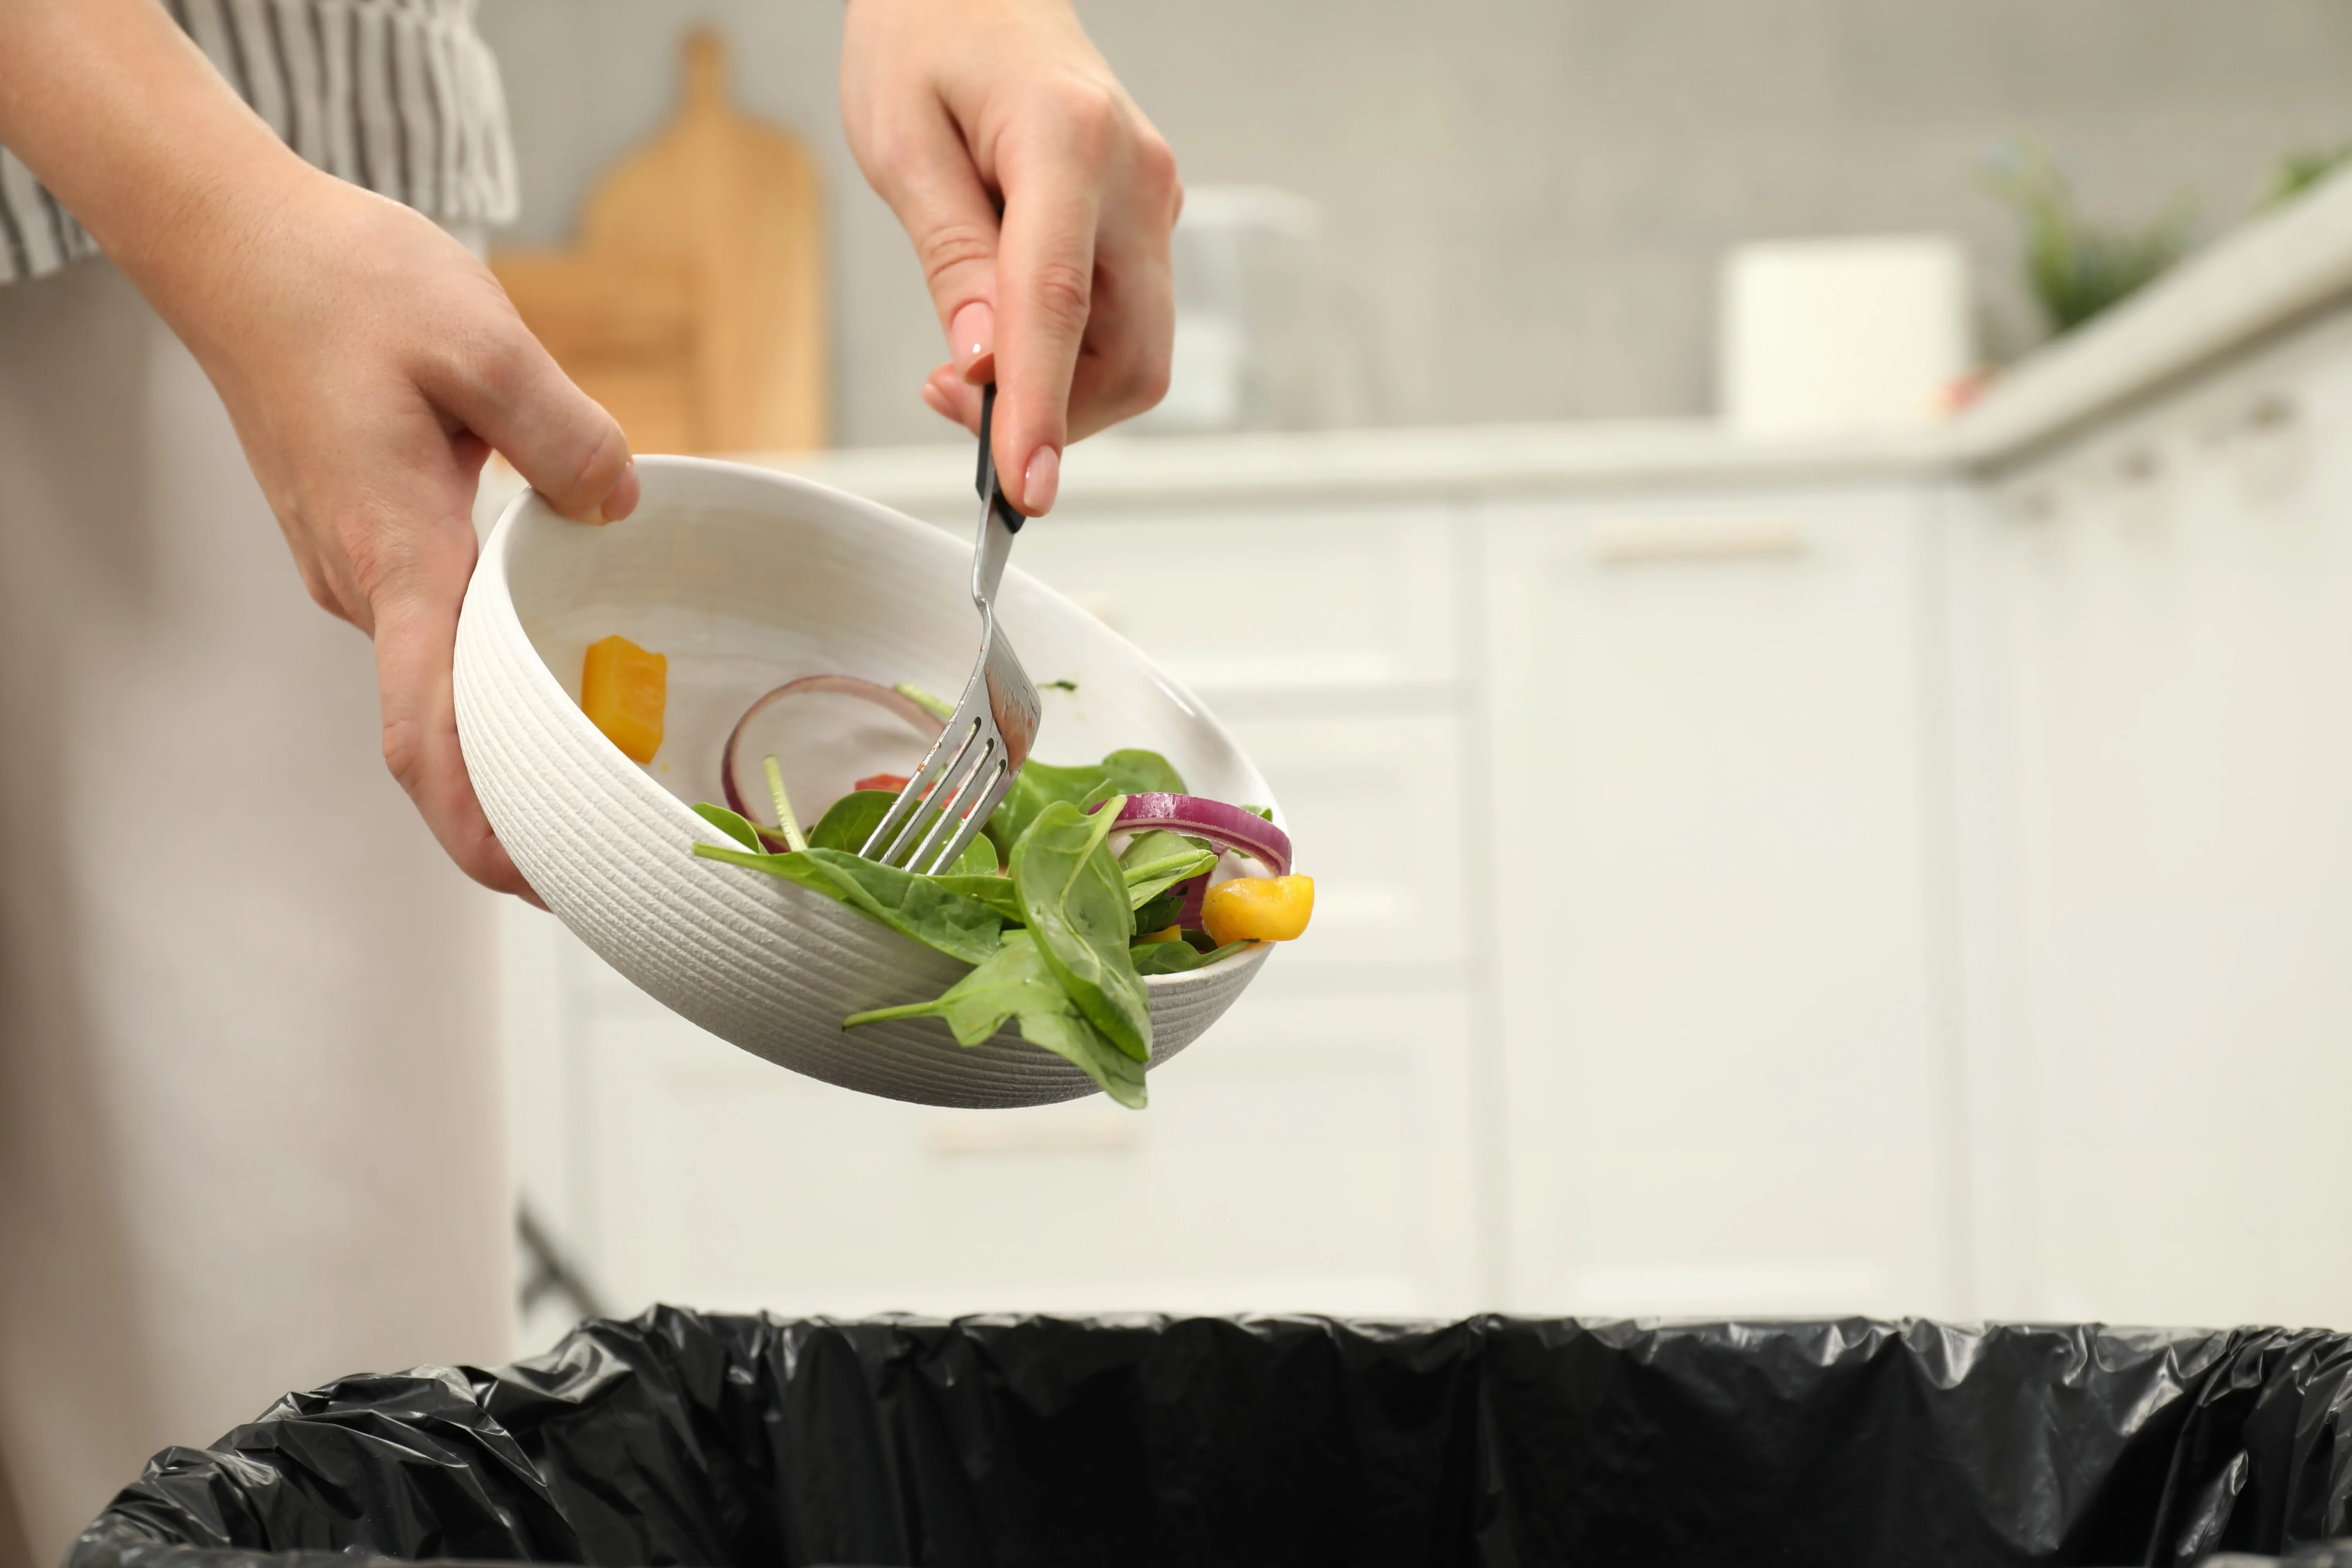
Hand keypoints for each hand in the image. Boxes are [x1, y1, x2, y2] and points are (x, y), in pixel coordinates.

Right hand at [0, 0, 636, 899]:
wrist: (243, 248)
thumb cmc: (349, 286)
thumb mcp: (484, 342)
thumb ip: (565, 435)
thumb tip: (618, 503)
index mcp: (398, 552)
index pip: (427, 727)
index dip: (475, 819)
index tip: (530, 880)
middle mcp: (364, 582)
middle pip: (438, 725)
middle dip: (511, 797)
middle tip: (608, 841)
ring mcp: (352, 568)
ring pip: (436, 676)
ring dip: (503, 727)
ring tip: (599, 762)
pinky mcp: (359, 541)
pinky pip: (426, 628)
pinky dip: (482, 666)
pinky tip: (549, 659)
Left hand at [841, 0, 1180, 514]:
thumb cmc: (926, 35)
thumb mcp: (901, 139)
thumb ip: (950, 253)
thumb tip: (980, 361)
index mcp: (1070, 143)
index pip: (1062, 309)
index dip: (1044, 412)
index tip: (1022, 487)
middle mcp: (1135, 179)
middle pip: (1130, 355)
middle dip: (1053, 414)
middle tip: (950, 398)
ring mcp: (1153, 201)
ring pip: (1134, 351)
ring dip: (1058, 389)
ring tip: (966, 365)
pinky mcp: (1145, 220)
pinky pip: (1121, 317)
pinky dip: (1067, 352)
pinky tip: (1001, 327)